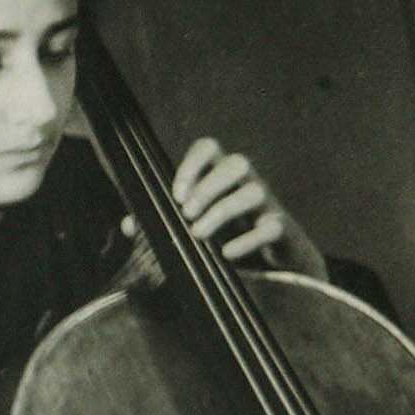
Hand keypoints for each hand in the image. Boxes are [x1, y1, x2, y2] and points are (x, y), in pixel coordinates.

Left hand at [172, 137, 324, 279]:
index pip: (210, 148)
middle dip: (207, 187)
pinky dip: (248, 240)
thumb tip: (132, 225)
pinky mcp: (282, 231)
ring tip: (198, 234)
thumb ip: (169, 221)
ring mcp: (269, 205)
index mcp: (224, 175)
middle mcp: (249, 183)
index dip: (192, 164)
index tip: (176, 196)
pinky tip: (227, 253)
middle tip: (186, 214)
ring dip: (223, 211)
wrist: (275, 265)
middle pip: (237, 164)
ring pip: (254, 193)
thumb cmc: (229, 236)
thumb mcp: (198, 225)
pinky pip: (271, 228)